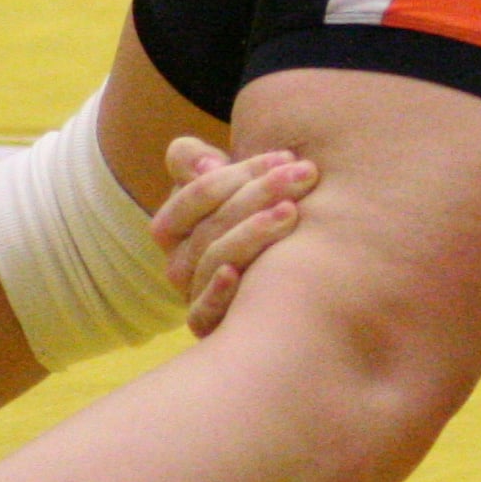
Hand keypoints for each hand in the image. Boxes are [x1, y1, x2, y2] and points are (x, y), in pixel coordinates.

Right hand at [151, 134, 320, 337]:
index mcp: (175, 226)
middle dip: (259, 193)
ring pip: (214, 261)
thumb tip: (203, 164)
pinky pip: (202, 315)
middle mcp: (180, 262)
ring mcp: (195, 295)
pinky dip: (217, 293)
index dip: (238, 173)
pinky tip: (238, 274)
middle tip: (305, 174)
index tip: (286, 156)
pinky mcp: (213, 326)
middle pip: (210, 225)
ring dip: (252, 233)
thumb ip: (197, 162)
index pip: (194, 195)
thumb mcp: (227, 183)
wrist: (283, 279)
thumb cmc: (253, 215)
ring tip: (293, 211)